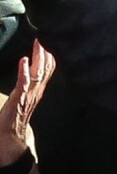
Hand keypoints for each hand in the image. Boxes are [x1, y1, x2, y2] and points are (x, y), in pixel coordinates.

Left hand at [0, 40, 55, 166]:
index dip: (50, 53)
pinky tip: (24, 60)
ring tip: (39, 43)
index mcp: (38, 89)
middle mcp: (37, 90)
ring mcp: (29, 94)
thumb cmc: (13, 117)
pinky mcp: (19, 99)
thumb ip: (28, 85)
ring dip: (39, 57)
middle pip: (46, 67)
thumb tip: (28, 70)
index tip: (51, 39)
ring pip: (38, 72)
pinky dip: (24, 71)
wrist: (9, 139)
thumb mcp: (24, 98)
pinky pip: (24, 83)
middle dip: (46, 51)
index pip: (48, 68)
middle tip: (46, 34)